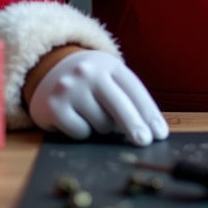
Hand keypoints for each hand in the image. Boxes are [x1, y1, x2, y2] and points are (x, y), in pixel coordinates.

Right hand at [28, 50, 168, 145]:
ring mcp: (70, 88)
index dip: (149, 113)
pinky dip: (82, 132)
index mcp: (109, 65)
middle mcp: (89, 73)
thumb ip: (127, 97)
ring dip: (103, 128)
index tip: (159, 133)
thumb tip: (147, 131)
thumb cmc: (89, 81)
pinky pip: (80, 132)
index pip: (134, 90)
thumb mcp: (109, 78)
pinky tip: (75, 118)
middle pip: (119, 105)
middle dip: (134, 126)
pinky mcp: (54, 106)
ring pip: (101, 124)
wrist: (48, 69)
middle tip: (145, 142)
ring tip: (92, 114)